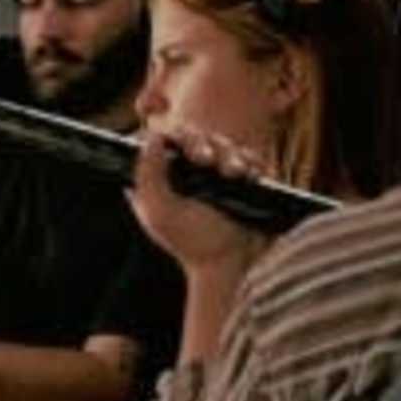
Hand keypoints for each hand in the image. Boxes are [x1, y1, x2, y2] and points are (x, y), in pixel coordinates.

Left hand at [131, 119, 278, 278]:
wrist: (231, 265)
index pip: (168, 140)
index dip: (177, 135)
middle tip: (207, 161)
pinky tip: (252, 174)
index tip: (183, 142)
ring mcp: (219, 174)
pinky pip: (251, 159)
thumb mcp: (158, 212)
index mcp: (164, 177)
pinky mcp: (245, 180)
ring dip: (232, 156)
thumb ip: (147, 176)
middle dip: (205, 147)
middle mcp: (190, 171)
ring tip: (237, 174)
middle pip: (199, 138)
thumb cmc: (190, 243)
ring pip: (227, 146)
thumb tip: (151, 137)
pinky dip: (253, 162)